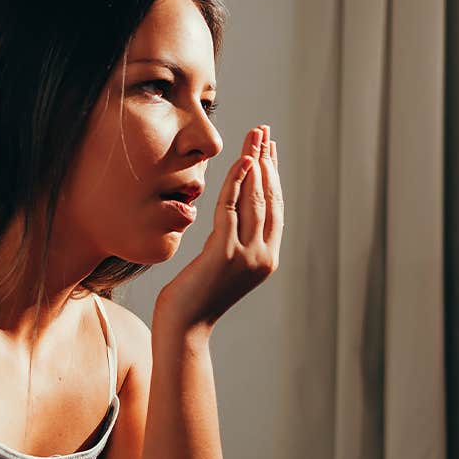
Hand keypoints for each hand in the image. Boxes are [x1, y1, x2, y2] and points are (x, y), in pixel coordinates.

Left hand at [157, 124, 283, 325]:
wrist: (183, 328)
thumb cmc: (192, 298)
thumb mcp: (217, 263)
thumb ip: (229, 239)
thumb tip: (228, 213)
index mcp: (266, 257)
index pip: (275, 207)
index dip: (273, 175)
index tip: (268, 149)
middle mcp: (264, 255)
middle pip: (270, 197)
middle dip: (267, 160)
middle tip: (264, 131)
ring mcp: (248, 255)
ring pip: (256, 199)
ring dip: (255, 163)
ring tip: (254, 137)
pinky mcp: (225, 254)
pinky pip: (233, 208)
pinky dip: (237, 182)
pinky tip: (241, 162)